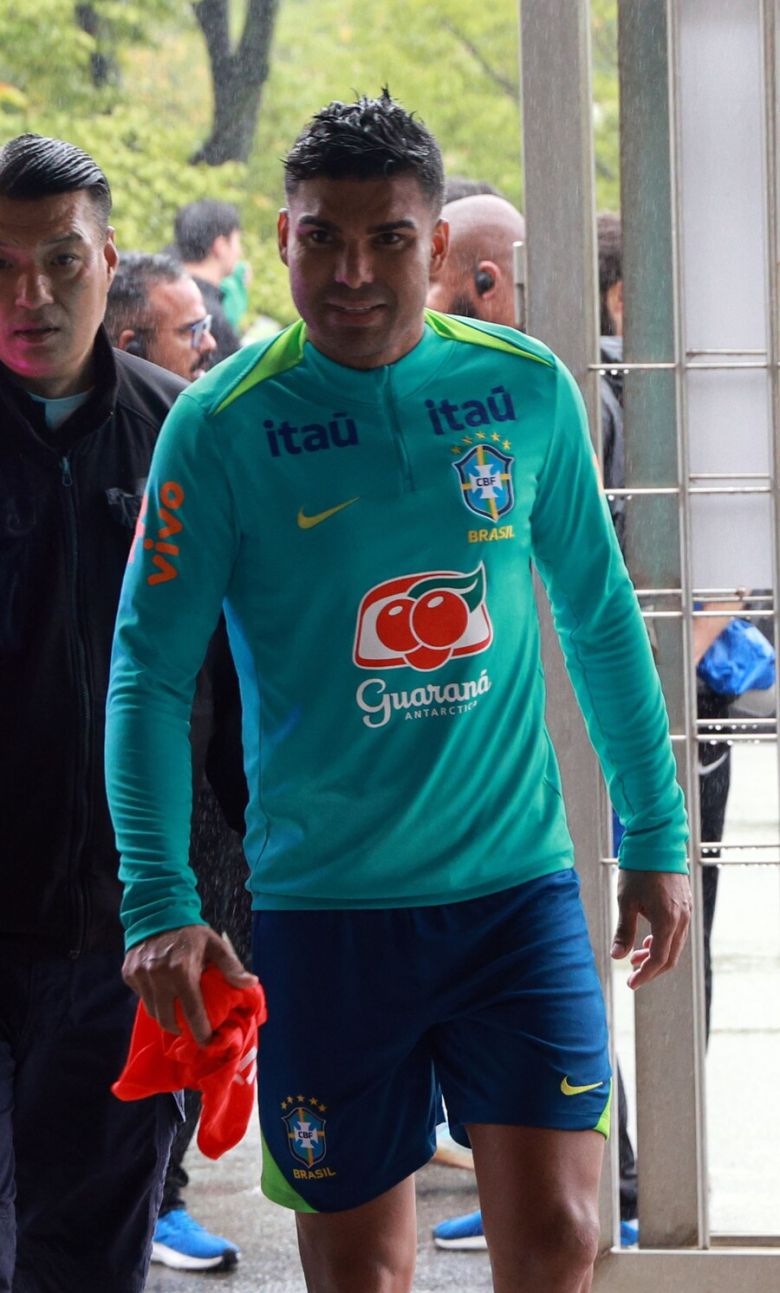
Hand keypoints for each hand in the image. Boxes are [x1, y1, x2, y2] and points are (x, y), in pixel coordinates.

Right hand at [122, 924, 257, 1045]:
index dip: (200, 1031)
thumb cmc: (190, 932)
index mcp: (182, 970)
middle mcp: (158, 976)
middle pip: (167, 1019)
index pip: (192, 1011)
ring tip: (177, 1014)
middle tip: (190, 1030)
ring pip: (152, 1011)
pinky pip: (142, 997)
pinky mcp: (129, 974)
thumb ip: (231, 967)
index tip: (208, 1042)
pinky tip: (163, 993)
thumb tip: (251, 984)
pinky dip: (153, 1000)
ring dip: (165, 1016)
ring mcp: (140, 976)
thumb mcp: (215, 945)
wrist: (157, 910)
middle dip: (180, 1029)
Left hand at [611, 870, 691, 989]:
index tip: (631, 983)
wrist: (657, 841)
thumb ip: (624, 932)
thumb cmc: (639, 870)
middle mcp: (681, 919)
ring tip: (636, 957)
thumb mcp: (626, 902)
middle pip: (670, 957)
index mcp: (668, 921)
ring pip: (674, 945)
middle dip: (651, 970)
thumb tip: (617, 957)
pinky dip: (663, 941)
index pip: (659, 959)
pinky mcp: (684, 904)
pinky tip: (647, 940)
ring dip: (656, 955)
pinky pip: (677, 932)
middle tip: (632, 975)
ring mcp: (685, 912)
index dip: (645, 975)